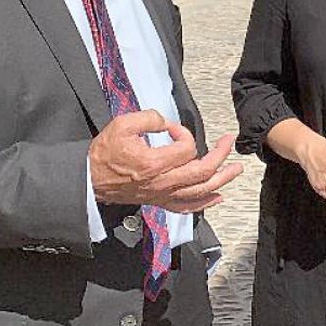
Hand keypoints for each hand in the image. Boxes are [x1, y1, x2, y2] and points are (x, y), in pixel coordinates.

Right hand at [89, 110, 242, 213]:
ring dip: (222, 179)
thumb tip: (168, 123)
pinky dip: (204, 203)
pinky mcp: (159, 201)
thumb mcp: (123, 125)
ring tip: (235, 169)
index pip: (186, 148)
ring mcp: (162, 194)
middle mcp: (162, 182)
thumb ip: (150, 118)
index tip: (173, 128)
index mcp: (154, 163)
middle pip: (202, 171)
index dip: (184, 133)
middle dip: (221, 155)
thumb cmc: (105, 153)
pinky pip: (186, 207)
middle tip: (228, 142)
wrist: (90, 179)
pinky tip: (216, 197)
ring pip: (200, 191)